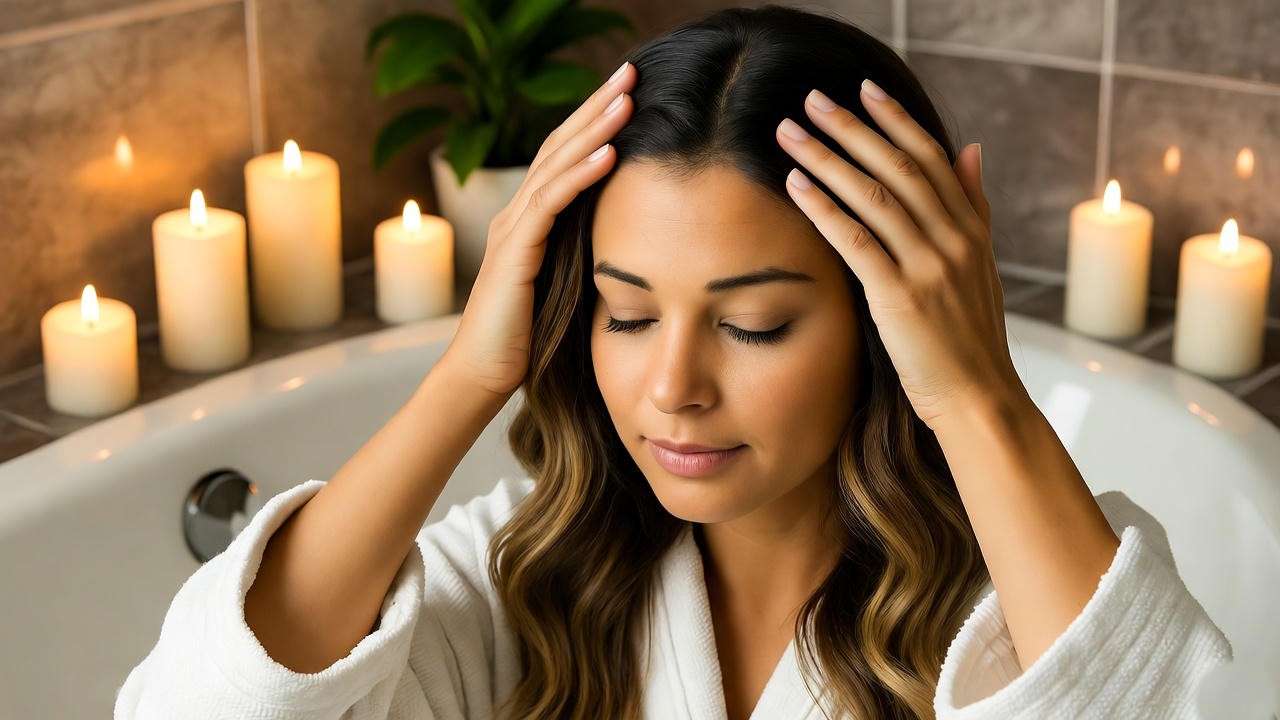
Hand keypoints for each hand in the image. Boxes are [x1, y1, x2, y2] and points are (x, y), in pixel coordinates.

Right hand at [442, 62, 634, 398]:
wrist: (483, 376)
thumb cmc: (528, 340)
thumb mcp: (568, 286)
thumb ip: (588, 255)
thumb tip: (636, 240)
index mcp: (529, 221)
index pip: (564, 157)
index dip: (595, 122)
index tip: (632, 93)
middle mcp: (516, 215)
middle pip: (558, 145)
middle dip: (596, 106)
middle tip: (632, 71)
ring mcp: (511, 231)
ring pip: (555, 165)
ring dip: (594, 129)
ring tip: (628, 98)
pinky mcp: (514, 254)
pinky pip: (550, 204)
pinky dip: (580, 175)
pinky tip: (609, 152)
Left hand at [775, 79, 1027, 429]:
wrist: (979, 400)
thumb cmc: (970, 341)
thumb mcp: (982, 267)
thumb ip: (974, 207)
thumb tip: (971, 149)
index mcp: (972, 230)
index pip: (931, 158)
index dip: (896, 120)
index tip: (864, 90)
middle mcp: (954, 240)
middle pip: (898, 167)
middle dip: (851, 128)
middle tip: (811, 99)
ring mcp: (930, 267)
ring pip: (875, 196)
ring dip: (828, 158)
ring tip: (790, 133)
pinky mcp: (901, 297)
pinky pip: (857, 241)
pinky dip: (824, 207)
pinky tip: (796, 185)